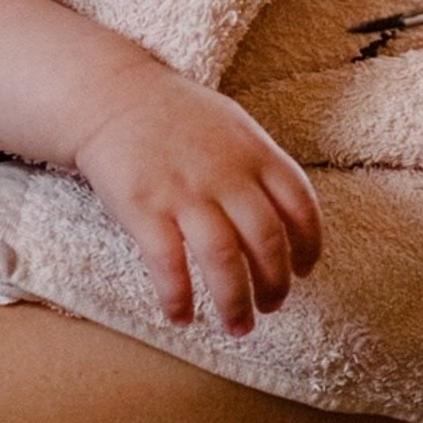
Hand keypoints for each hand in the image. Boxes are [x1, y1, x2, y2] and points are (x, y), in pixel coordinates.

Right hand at [73, 66, 320, 335]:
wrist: (114, 95)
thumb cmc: (178, 116)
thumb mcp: (234, 127)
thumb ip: (260, 167)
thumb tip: (286, 216)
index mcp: (255, 153)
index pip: (300, 205)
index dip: (308, 245)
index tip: (303, 271)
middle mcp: (226, 174)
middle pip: (266, 241)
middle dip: (274, 284)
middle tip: (270, 307)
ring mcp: (185, 192)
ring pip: (224, 259)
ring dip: (234, 302)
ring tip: (238, 326)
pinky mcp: (145, 208)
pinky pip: (169, 265)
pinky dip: (179, 297)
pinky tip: (182, 316)